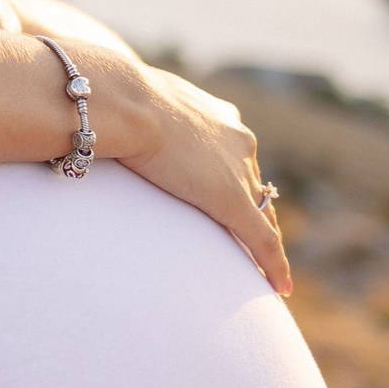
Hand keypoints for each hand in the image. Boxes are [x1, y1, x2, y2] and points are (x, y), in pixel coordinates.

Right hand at [115, 66, 292, 294]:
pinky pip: (262, 240)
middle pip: (255, 183)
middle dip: (256, 208)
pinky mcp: (232, 201)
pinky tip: (281, 288)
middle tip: (253, 235)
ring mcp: (238, 171)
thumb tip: (106, 120)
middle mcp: (238, 141)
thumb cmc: (117, 99)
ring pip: (262, 212)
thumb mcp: (134, 105)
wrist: (126, 103)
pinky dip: (274, 265)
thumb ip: (136, 118)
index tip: (229, 192)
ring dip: (263, 238)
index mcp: (218, 115)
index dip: (235, 176)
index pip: (236, 154)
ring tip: (263, 266)